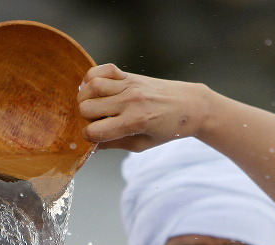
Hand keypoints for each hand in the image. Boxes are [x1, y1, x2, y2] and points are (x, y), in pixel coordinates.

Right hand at [76, 63, 210, 152]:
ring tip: (91, 106)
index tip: (93, 138)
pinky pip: (103, 70)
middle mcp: (130, 102)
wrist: (190, 106)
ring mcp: (129, 86)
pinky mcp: (130, 75)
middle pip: (87, 108)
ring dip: (84, 98)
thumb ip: (116, 144)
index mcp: (134, 123)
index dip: (88, 137)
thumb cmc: (168, 129)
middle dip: (85, 118)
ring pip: (91, 87)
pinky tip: (93, 88)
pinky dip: (92, 77)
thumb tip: (92, 146)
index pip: (94, 131)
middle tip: (95, 122)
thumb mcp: (143, 145)